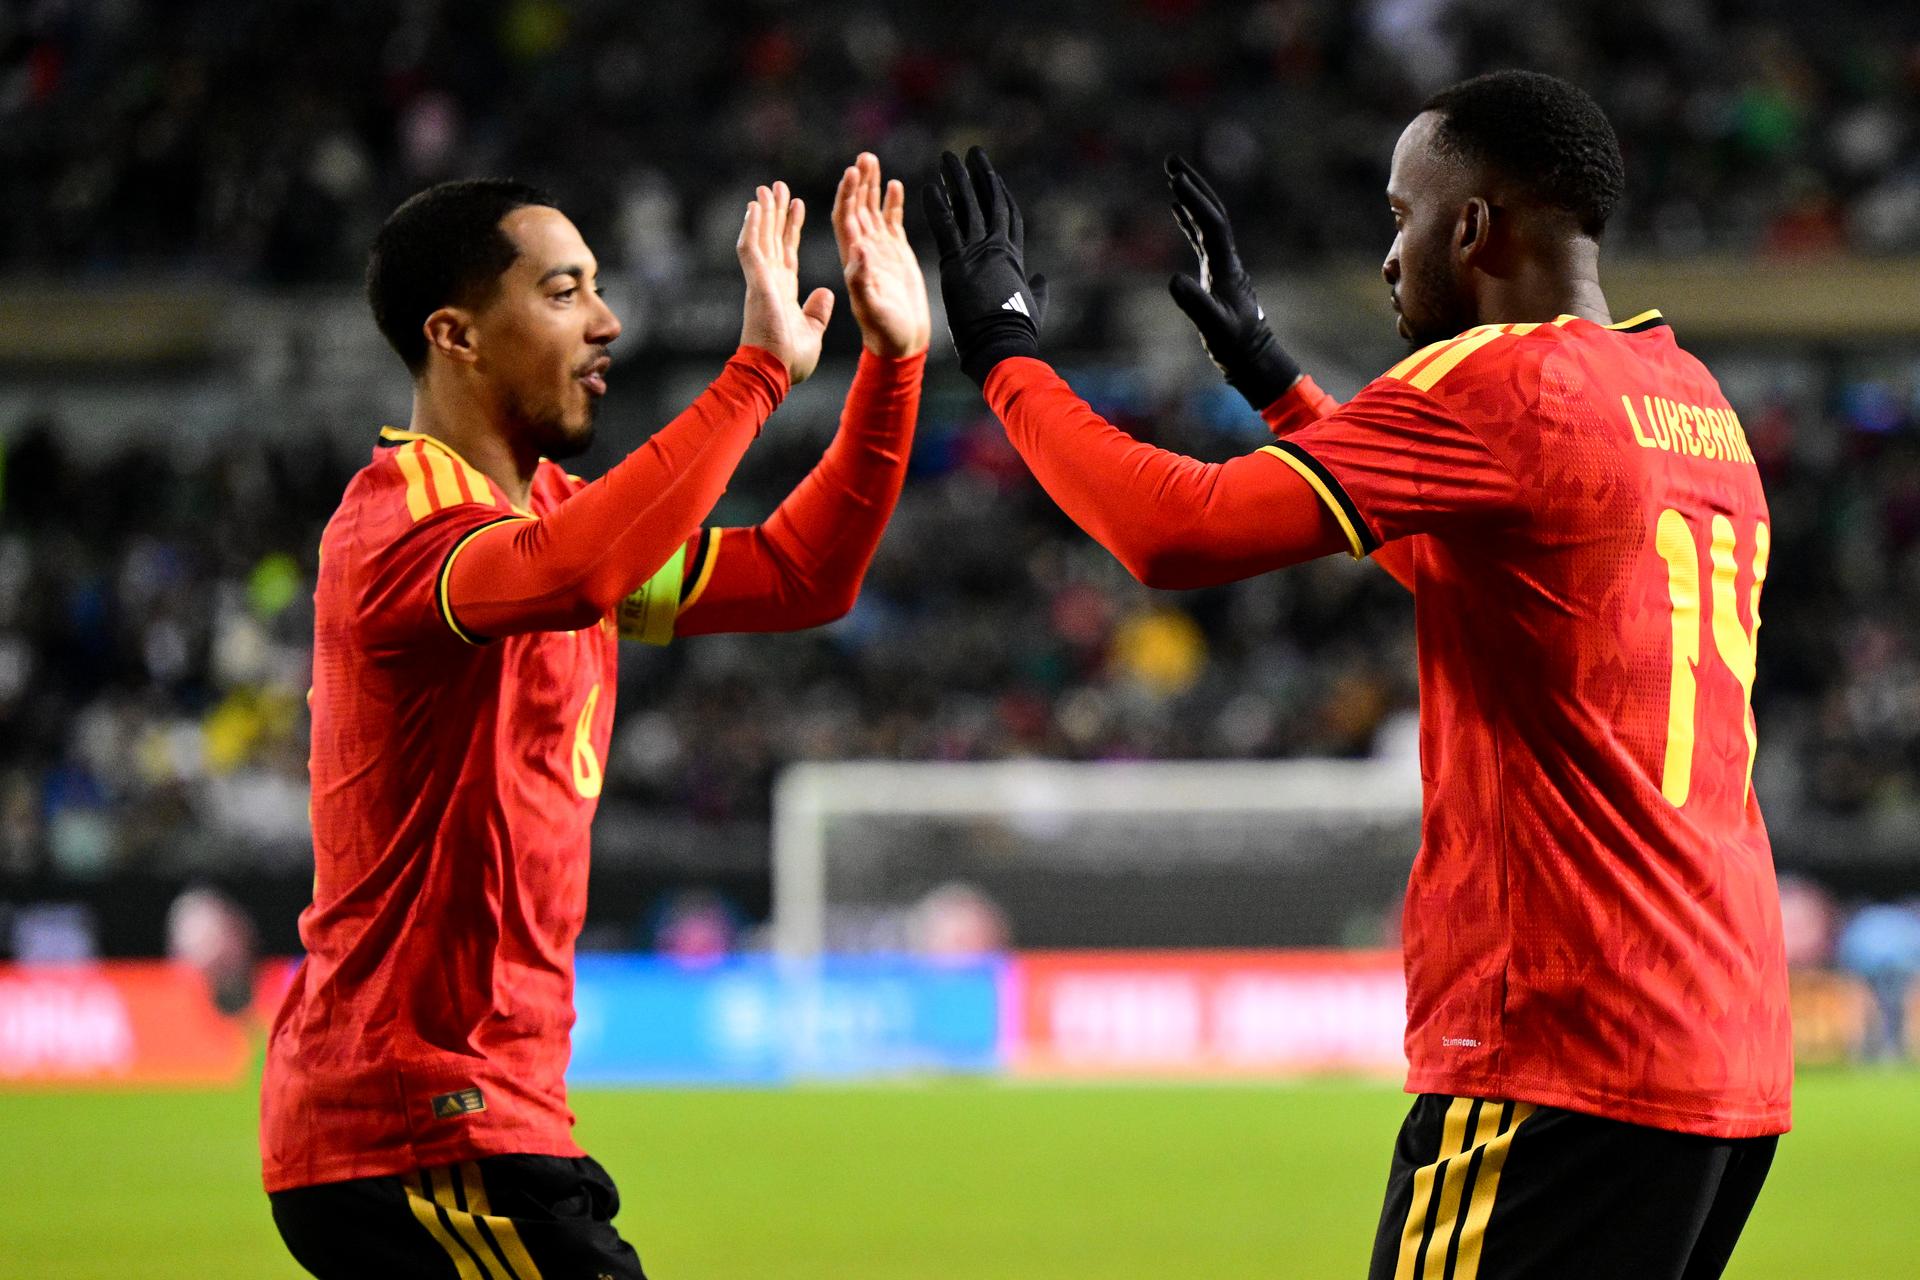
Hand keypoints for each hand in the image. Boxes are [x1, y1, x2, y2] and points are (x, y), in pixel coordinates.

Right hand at [737, 181, 833, 384]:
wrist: (775, 372)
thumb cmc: (790, 361)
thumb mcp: (812, 331)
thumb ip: (817, 311)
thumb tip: (826, 294)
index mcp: (783, 292)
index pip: (787, 253)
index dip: (791, 230)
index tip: (797, 206)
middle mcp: (769, 282)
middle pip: (773, 239)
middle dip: (777, 213)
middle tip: (778, 187)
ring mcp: (761, 281)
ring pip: (760, 238)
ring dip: (764, 212)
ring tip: (768, 188)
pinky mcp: (756, 282)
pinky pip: (751, 248)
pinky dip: (752, 227)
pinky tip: (755, 207)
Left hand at [833, 152, 930, 357]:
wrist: (901, 343)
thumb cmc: (884, 331)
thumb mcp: (871, 308)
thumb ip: (862, 280)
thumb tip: (858, 249)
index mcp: (851, 260)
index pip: (844, 219)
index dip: (846, 195)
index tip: (850, 173)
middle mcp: (862, 251)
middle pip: (856, 208)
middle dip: (858, 182)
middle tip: (863, 157)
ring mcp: (879, 251)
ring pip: (872, 210)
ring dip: (871, 186)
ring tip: (872, 160)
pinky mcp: (897, 255)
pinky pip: (891, 222)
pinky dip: (892, 203)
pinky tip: (894, 185)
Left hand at [922, 146, 1047, 384]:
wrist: (1001, 344)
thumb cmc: (1016, 332)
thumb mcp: (1034, 307)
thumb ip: (1038, 290)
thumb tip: (1042, 279)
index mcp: (1014, 258)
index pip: (1008, 217)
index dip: (1000, 195)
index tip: (992, 177)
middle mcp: (998, 248)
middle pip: (990, 202)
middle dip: (981, 176)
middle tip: (972, 154)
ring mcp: (978, 253)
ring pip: (968, 207)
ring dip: (958, 180)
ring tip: (949, 159)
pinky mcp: (957, 263)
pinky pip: (945, 227)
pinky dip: (937, 206)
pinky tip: (929, 186)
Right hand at [1164, 155, 1300, 409]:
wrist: (1252, 356)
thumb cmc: (1234, 345)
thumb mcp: (1214, 327)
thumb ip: (1196, 304)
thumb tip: (1172, 279)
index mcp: (1226, 267)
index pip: (1212, 225)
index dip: (1194, 202)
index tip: (1175, 181)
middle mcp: (1226, 258)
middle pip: (1212, 211)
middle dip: (1194, 185)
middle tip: (1172, 160)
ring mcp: (1221, 263)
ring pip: (1207, 220)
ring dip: (1191, 196)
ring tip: (1171, 173)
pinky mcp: (1214, 271)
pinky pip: (1200, 236)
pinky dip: (1188, 218)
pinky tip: (1174, 207)